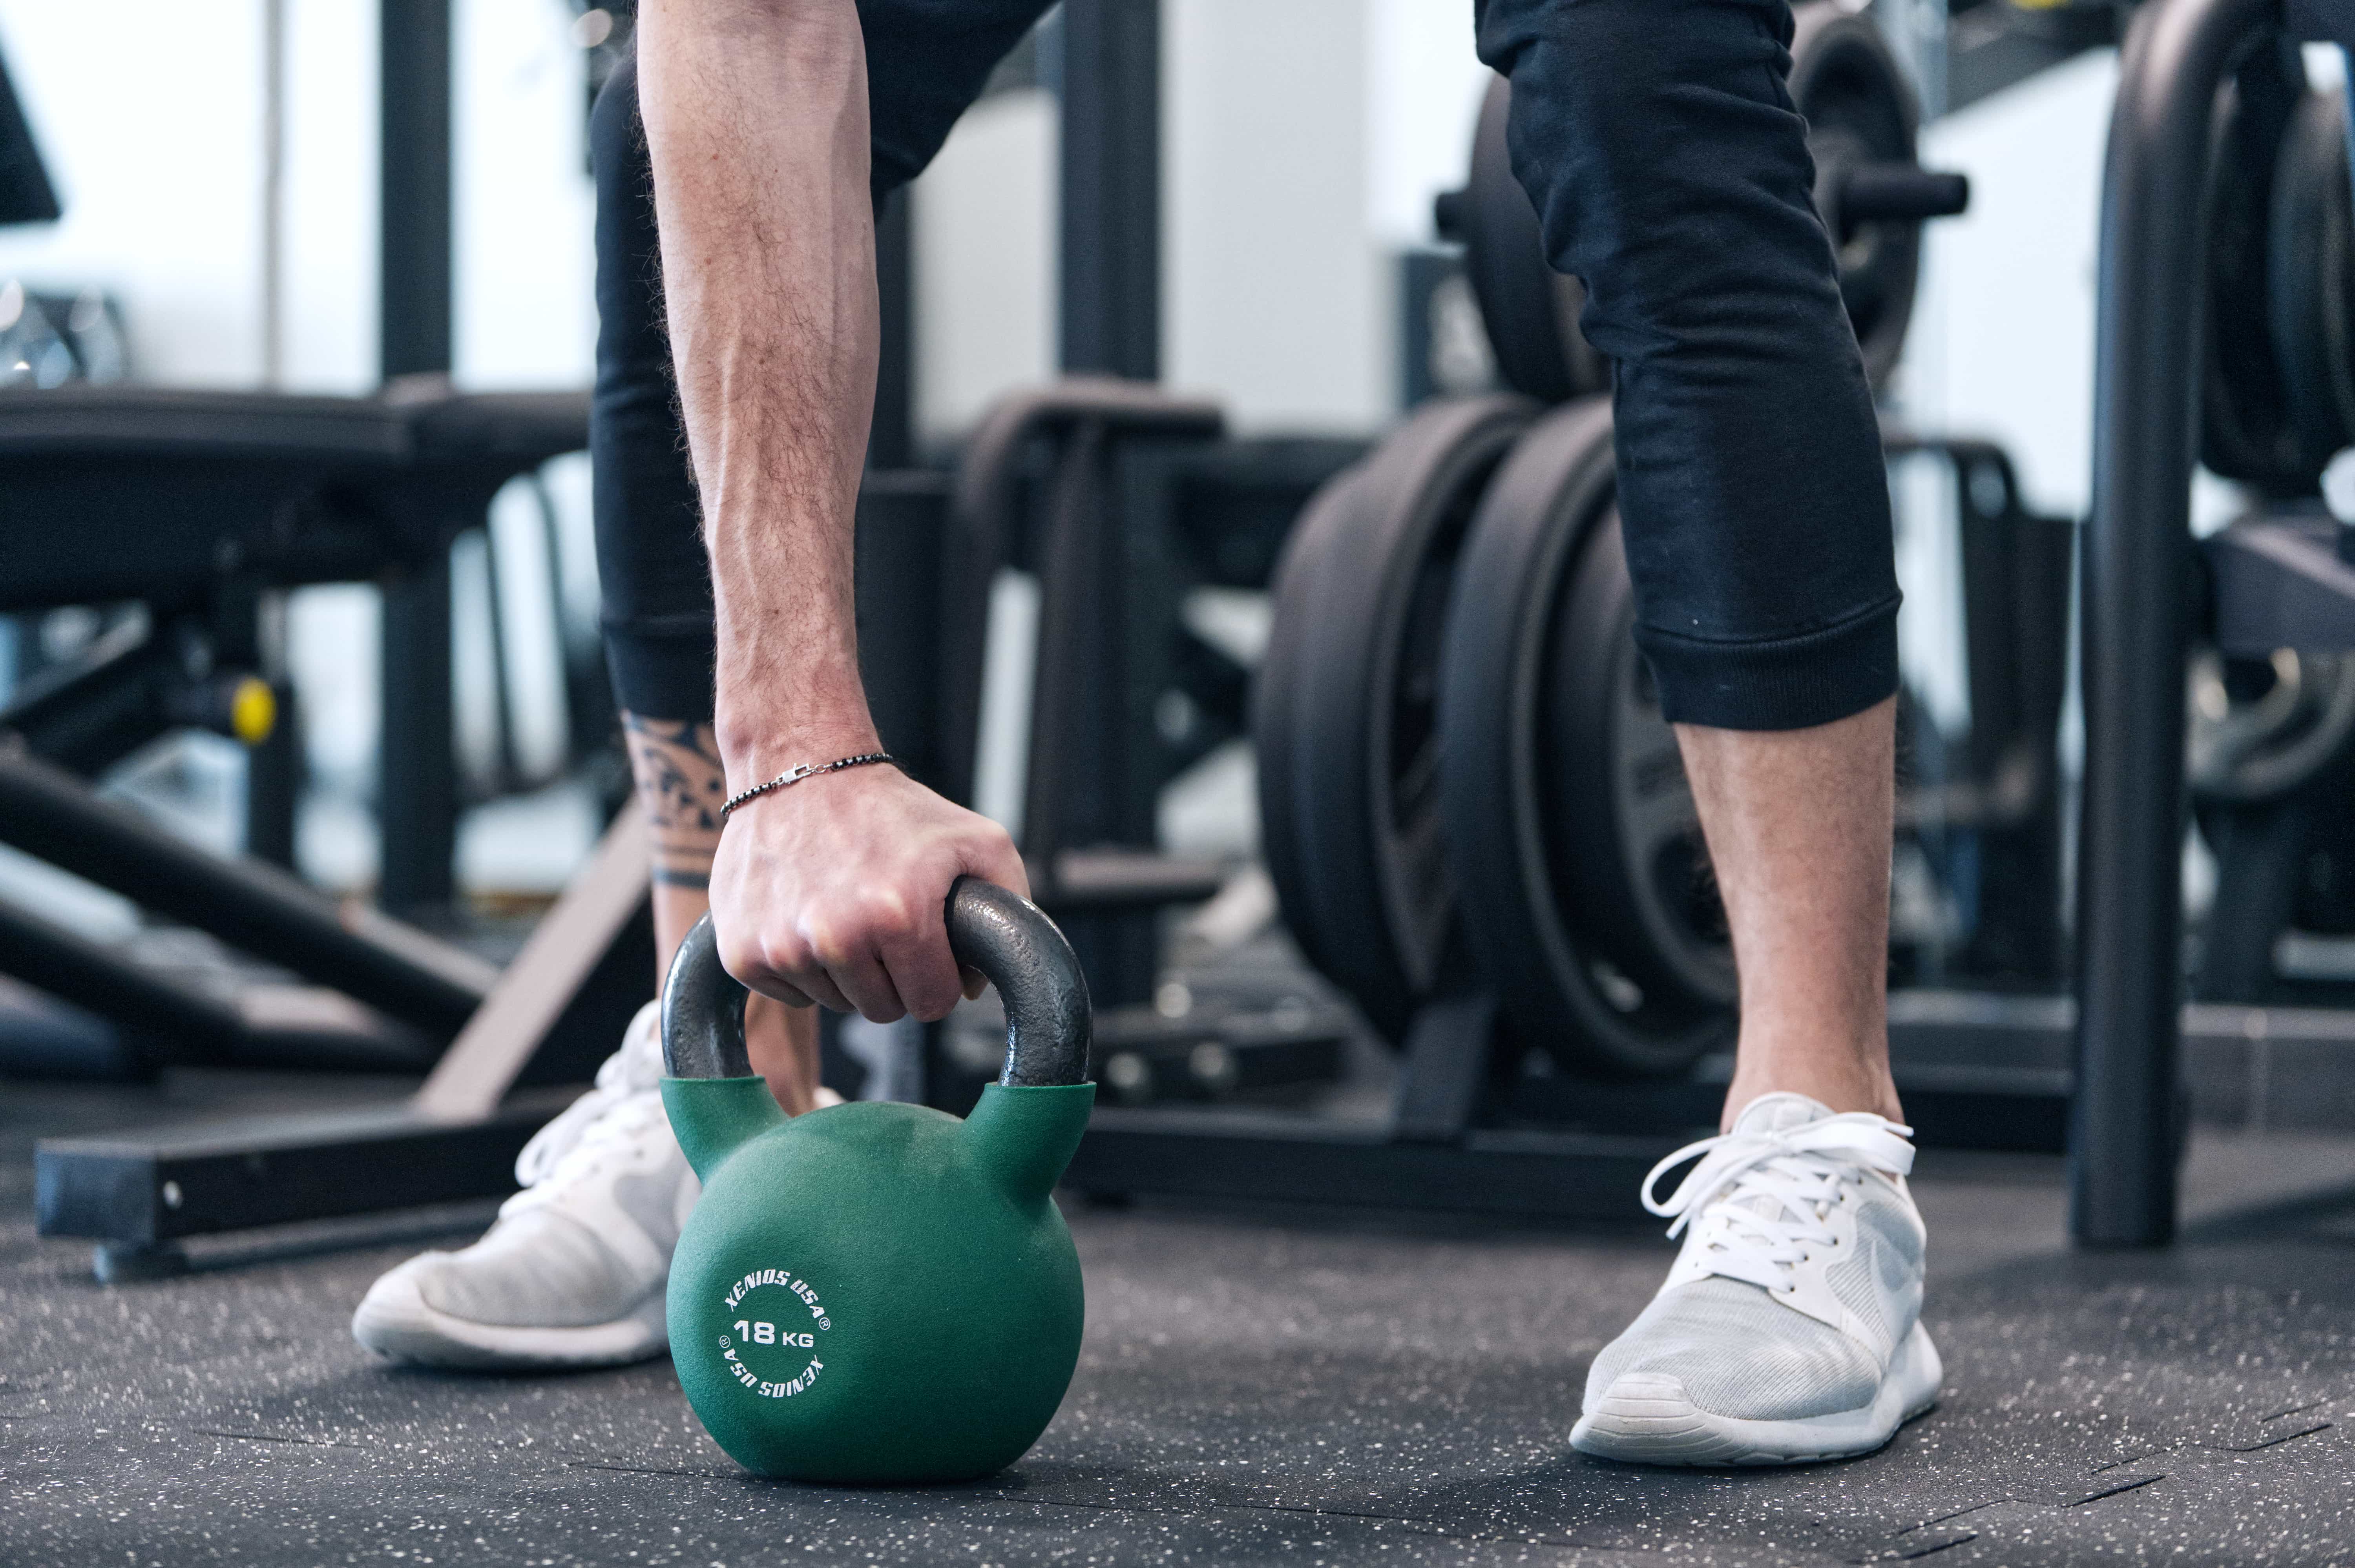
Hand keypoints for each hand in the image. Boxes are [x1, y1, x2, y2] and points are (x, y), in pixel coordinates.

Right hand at [708, 760, 1028, 1022]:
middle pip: (884, 1011)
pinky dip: (803, 966)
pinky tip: (807, 916)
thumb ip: (1008, 905)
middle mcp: (836, 936)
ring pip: (835, 1005)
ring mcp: (782, 947)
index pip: (932, 1003)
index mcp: (898, 914)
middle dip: (893, 978)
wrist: (799, 768)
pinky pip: (790, 995)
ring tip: (845, 912)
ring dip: (846, 972)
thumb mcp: (976, 839)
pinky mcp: (740, 952)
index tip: (928, 950)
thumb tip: (980, 982)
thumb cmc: (890, 808)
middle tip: (885, 925)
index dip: (938, 979)